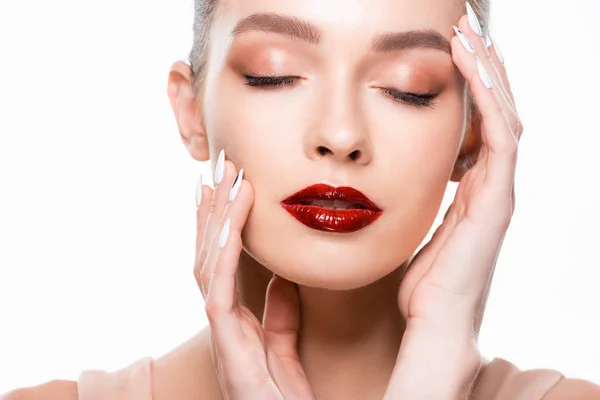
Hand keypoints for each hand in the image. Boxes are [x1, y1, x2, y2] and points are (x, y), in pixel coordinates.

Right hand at [193, 153, 314, 399]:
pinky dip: (224, 250)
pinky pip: (219, 287)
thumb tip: (283, 278)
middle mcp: (220, 319)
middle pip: (209, 253)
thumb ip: (279, 314)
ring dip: (215, 219)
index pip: (221, 262)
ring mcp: (220, 329)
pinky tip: (230, 222)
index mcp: (234, 319)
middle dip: (212, 210)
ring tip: (223, 181)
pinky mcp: (226, 341)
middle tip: (219, 169)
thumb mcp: (283, 347)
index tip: (224, 190)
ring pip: (208, 262)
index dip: (219, 225)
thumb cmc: (279, 398)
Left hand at [383, 10, 523, 399]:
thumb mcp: (411, 227)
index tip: (446, 53)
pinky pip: (500, 135)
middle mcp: (489, 184)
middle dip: (483, 68)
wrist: (430, 322)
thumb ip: (411, 199)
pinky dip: (489, 97)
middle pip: (495, 112)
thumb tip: (386, 176)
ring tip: (469, 33)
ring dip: (488, 72)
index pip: (476, 125)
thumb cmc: (417, 282)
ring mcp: (498, 190)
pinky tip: (471, 64)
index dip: (467, 87)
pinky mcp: (497, 200)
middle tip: (463, 28)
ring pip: (502, 115)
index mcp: (470, 189)